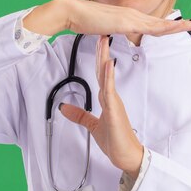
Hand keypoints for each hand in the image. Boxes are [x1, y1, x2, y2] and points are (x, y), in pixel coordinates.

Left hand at [58, 34, 142, 175]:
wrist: (127, 155)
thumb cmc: (115, 141)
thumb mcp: (92, 125)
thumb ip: (80, 115)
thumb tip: (64, 108)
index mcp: (107, 99)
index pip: (101, 75)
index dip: (98, 59)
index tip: (98, 44)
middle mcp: (111, 97)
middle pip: (104, 71)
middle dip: (101, 52)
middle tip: (101, 34)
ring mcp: (114, 102)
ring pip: (107, 76)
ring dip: (104, 59)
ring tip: (104, 42)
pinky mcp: (115, 110)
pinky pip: (110, 90)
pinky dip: (108, 77)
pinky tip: (107, 65)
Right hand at [64, 0, 190, 36]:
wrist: (72, 12)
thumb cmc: (84, 20)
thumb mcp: (104, 28)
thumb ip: (112, 31)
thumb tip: (113, 34)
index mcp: (130, 18)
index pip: (156, 24)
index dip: (172, 25)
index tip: (186, 25)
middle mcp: (134, 15)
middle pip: (164, 22)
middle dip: (185, 23)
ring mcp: (131, 17)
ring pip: (161, 24)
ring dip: (181, 24)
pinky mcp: (125, 22)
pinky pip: (150, 27)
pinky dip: (166, 27)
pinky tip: (176, 28)